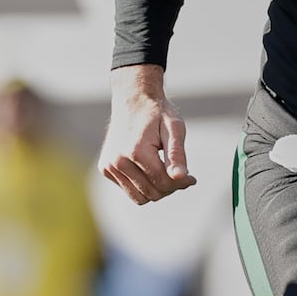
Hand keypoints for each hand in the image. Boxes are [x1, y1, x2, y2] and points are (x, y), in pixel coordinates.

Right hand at [99, 65, 196, 203]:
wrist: (132, 98)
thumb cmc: (157, 112)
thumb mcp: (174, 128)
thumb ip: (177, 154)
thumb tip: (181, 178)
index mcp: (136, 151)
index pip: (163, 183)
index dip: (181, 183)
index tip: (192, 177)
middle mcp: (118, 161)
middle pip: (152, 194)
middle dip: (169, 187)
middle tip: (179, 174)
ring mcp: (109, 166)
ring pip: (139, 197)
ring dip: (155, 189)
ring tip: (164, 172)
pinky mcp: (105, 168)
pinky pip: (128, 189)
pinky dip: (141, 184)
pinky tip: (147, 167)